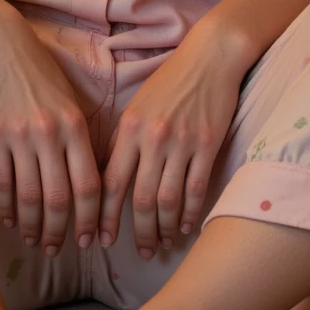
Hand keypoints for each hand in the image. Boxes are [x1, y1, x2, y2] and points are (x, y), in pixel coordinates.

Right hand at [0, 10, 101, 255]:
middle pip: (60, 198)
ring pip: (30, 196)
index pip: (90, 184)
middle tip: (59, 250)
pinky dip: (7, 208)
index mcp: (75, 126)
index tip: (91, 239)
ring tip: (35, 241)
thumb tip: (89, 182)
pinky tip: (11, 221)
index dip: (91, 218)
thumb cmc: (40, 72)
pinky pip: (2, 183)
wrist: (0, 44)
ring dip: (34, 226)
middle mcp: (51, 134)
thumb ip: (79, 139)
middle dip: (61, 231)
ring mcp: (20, 136)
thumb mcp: (70, 101)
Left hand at [97, 23, 244, 256]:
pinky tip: (184, 227)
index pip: (109, 181)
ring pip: (168, 199)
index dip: (103, 215)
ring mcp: (181, 142)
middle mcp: (152, 138)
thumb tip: (108, 180)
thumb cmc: (170, 81)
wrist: (210, 57)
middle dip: (138, 232)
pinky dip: (188, 213)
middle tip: (140, 252)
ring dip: (163, 228)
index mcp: (129, 128)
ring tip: (162, 245)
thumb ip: (124, 142)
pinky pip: (195, 189)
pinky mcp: (207, 144)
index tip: (100, 239)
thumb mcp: (137, 107)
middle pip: (140, 198)